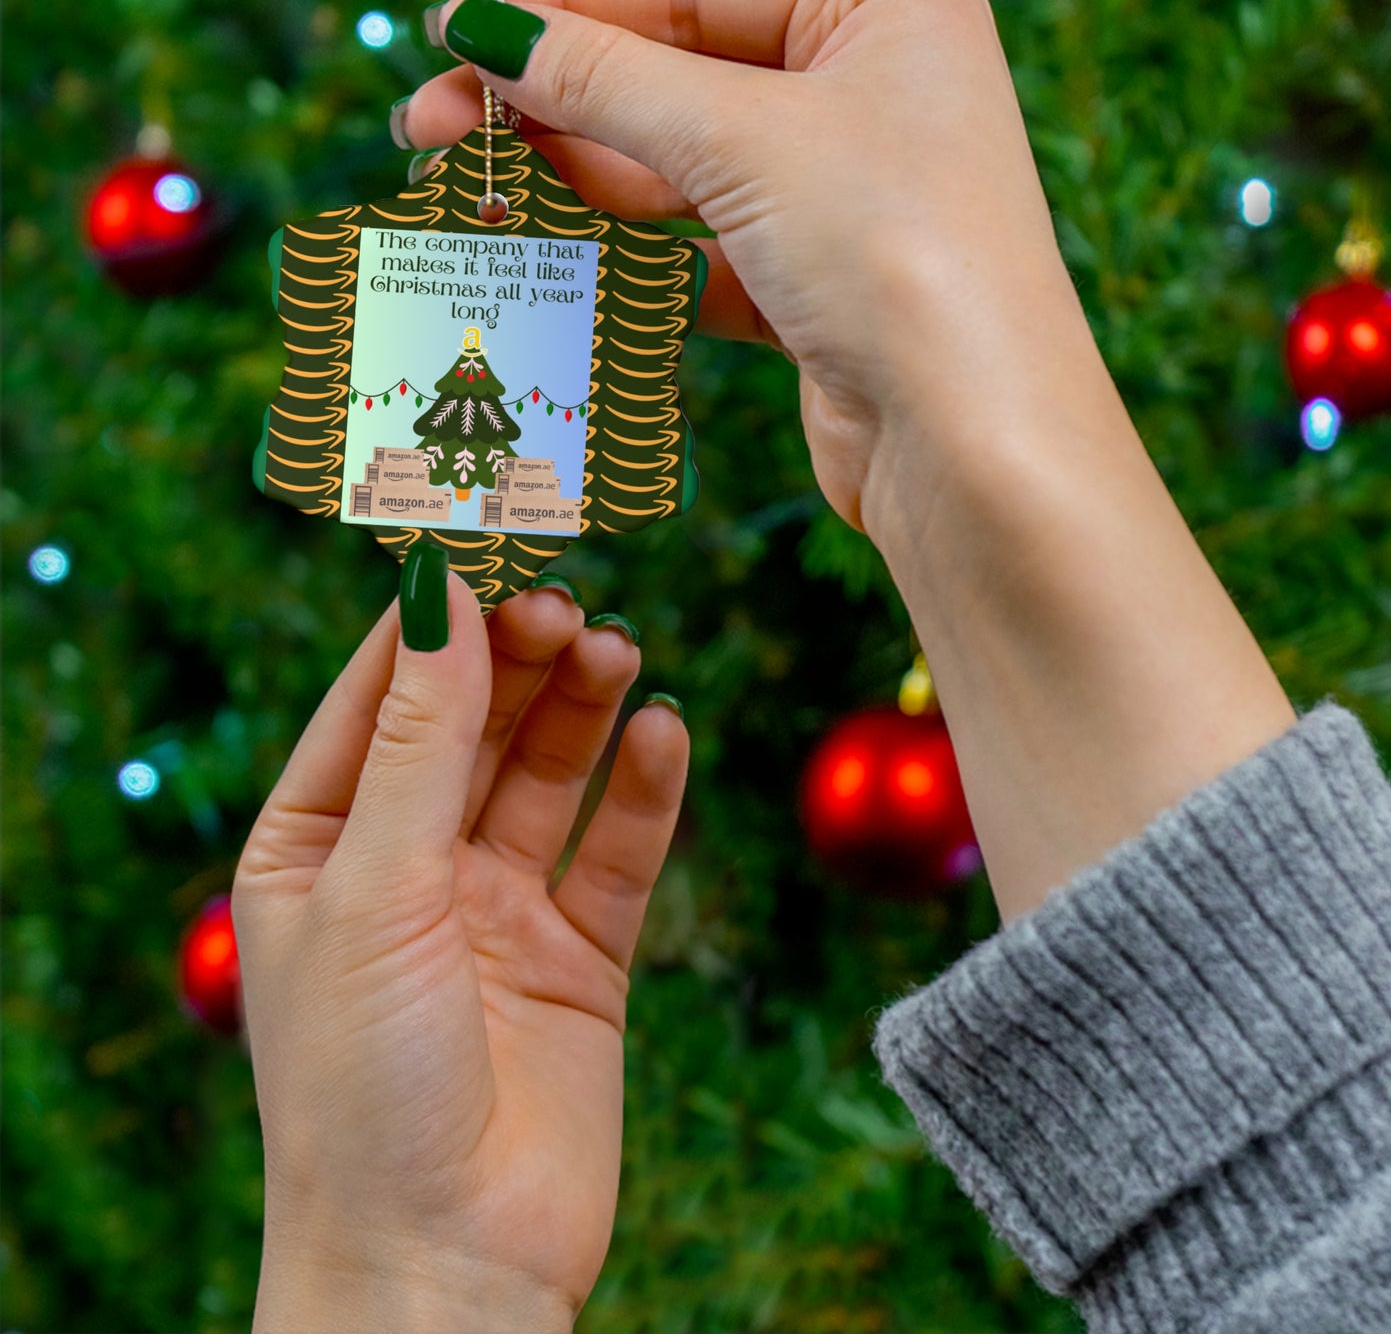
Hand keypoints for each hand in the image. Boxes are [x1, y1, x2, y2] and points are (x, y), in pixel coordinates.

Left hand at [233, 569, 686, 1331]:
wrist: (446, 1266)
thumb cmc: (364, 1087)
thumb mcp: (377, 889)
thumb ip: (420, 740)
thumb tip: (441, 592)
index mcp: (320, 848)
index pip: (378, 698)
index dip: (432, 619)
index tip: (486, 536)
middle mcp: (409, 868)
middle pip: (473, 725)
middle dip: (517, 658)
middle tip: (569, 602)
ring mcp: (498, 911)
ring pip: (548, 775)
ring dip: (583, 708)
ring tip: (618, 650)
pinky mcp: (580, 957)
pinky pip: (617, 851)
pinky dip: (643, 791)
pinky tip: (664, 733)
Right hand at [404, 0, 1294, 921]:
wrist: (975, 450)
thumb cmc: (898, 257)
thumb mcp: (743, 140)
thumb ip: (607, 81)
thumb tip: (487, 30)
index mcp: (883, 12)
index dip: (563, 8)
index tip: (453, 33)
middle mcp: (871, 94)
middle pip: (678, 78)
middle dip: (552, 102)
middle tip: (429, 127)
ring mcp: (845, 198)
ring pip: (682, 172)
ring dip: (576, 180)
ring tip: (466, 189)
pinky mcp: (818, 291)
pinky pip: (701, 254)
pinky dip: (628, 258)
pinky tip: (548, 257)